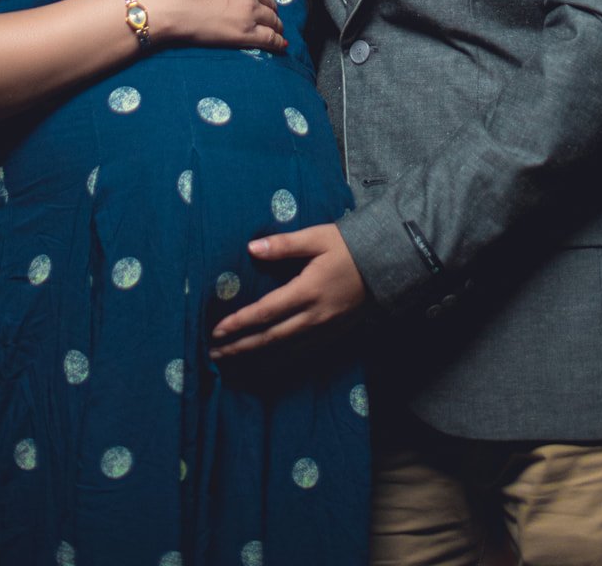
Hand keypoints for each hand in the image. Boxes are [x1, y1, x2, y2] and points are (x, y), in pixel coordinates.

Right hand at [140, 0, 283, 53]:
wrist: (169, 2)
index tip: (256, 0)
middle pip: (268, 0)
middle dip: (268, 8)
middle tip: (269, 16)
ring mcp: (250, 11)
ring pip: (272, 18)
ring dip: (276, 25)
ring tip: (277, 31)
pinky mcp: (245, 33)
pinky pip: (269, 38)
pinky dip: (277, 42)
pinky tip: (281, 46)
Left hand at [209, 223, 364, 357]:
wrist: (387, 263)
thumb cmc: (349, 246)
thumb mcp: (317, 238)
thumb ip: (283, 245)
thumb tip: (251, 248)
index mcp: (307, 291)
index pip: (265, 312)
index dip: (239, 323)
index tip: (216, 330)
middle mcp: (314, 316)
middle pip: (270, 338)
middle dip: (239, 347)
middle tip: (213, 354)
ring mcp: (324, 329)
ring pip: (283, 351)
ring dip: (254, 358)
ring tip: (231, 363)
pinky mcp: (333, 335)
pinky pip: (300, 354)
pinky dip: (278, 361)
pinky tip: (264, 364)